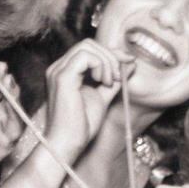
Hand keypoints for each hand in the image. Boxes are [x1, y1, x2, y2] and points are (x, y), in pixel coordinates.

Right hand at [44, 39, 129, 155]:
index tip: (129, 64)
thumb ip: (115, 79)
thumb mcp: (104, 96)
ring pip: (87, 46)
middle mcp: (59, 67)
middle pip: (89, 43)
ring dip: (107, 62)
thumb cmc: (82, 125)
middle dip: (110, 56)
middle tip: (118, 79)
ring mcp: (58, 71)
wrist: (69, 143)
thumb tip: (130, 63)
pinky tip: (104, 83)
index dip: (112, 53)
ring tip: (110, 83)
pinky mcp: (62, 77)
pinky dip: (101, 66)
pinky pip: (85, 56)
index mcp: (66, 71)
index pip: (89, 48)